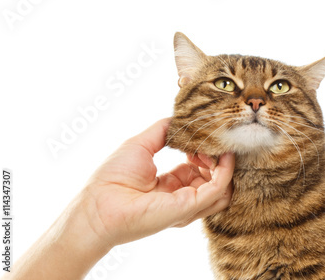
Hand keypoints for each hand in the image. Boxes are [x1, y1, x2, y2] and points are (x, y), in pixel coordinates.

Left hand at [7, 118, 234, 279]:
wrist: (98, 204)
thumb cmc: (112, 178)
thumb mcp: (141, 144)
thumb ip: (163, 130)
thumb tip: (181, 118)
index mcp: (171, 185)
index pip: (200, 169)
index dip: (205, 151)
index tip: (205, 136)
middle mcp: (183, 196)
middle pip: (215, 178)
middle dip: (218, 156)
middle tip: (215, 140)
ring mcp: (188, 204)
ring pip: (224, 186)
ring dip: (225, 163)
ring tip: (219, 146)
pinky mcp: (190, 206)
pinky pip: (218, 188)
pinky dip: (225, 170)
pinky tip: (222, 154)